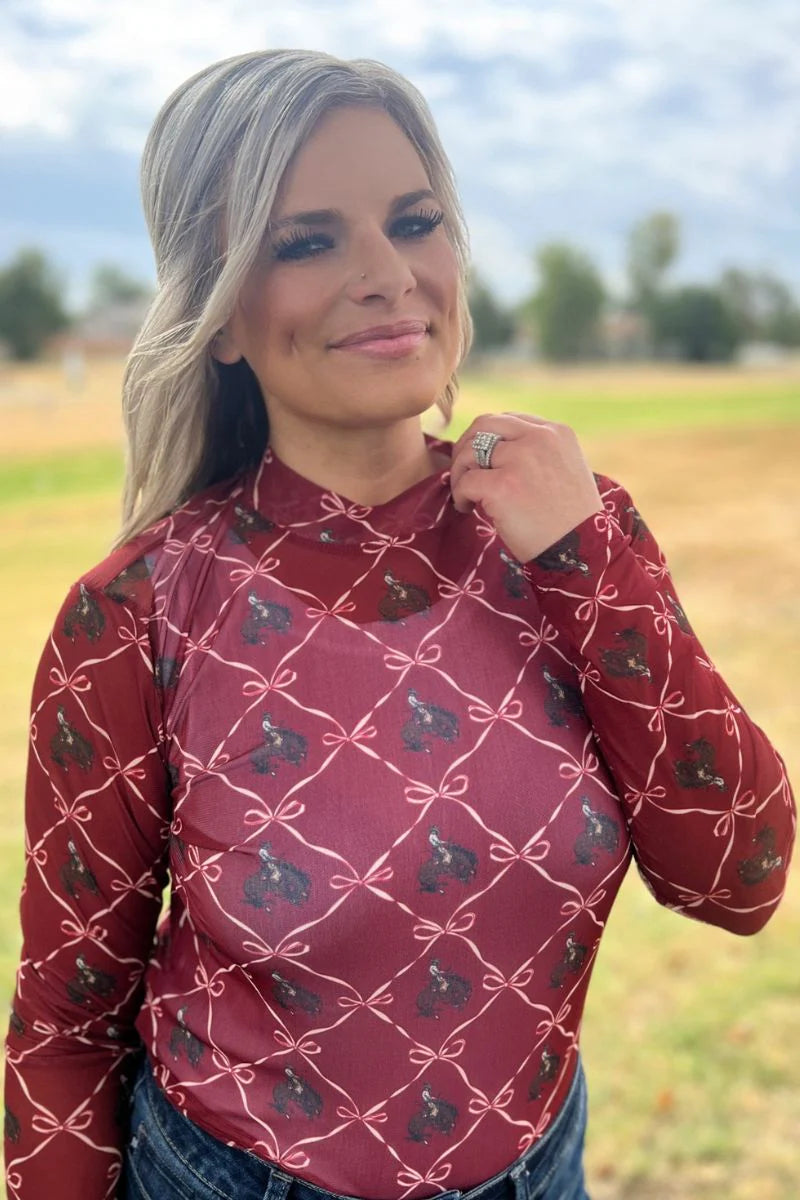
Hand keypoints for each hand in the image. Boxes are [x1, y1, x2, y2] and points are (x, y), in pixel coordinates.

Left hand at [449, 412, 603, 562]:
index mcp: (557, 433)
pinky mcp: (502, 486)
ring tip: (465, 495)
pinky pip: (465, 481)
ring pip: (469, 451)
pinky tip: (468, 508)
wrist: (581, 553)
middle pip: (484, 425)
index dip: (488, 439)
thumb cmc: (572, 522)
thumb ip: (539, 453)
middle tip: (462, 473)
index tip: (483, 461)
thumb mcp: (566, 471)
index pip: (509, 420)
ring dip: (459, 473)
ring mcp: (520, 460)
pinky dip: (460, 495)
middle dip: (465, 447)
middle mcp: (539, 439)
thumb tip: (495, 452)